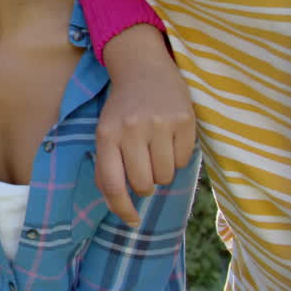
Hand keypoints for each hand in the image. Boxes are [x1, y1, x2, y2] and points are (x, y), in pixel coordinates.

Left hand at [96, 24, 195, 225]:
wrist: (144, 70)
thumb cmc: (122, 109)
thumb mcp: (105, 132)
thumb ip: (107, 165)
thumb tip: (116, 202)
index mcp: (107, 135)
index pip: (113, 184)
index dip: (122, 209)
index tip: (131, 221)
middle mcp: (132, 130)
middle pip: (143, 184)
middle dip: (145, 185)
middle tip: (143, 168)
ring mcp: (160, 125)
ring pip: (165, 176)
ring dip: (161, 172)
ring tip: (155, 150)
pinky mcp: (184, 121)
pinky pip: (183, 161)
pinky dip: (177, 158)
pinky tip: (169, 139)